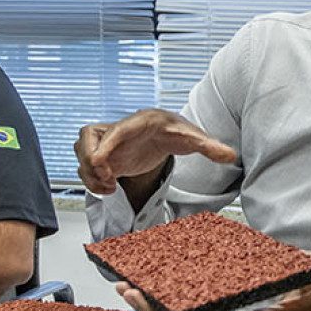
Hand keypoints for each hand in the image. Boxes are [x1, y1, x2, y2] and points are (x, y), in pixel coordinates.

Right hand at [75, 109, 236, 198]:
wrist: (164, 130)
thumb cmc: (176, 130)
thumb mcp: (193, 138)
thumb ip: (209, 146)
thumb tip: (229, 155)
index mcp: (139, 121)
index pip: (115, 130)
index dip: (105, 145)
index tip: (99, 162)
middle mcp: (118, 129)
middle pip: (86, 136)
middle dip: (90, 159)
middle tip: (108, 177)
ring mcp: (108, 142)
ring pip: (82, 152)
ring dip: (89, 172)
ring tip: (110, 186)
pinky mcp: (105, 156)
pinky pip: (86, 165)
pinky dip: (92, 180)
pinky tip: (110, 189)